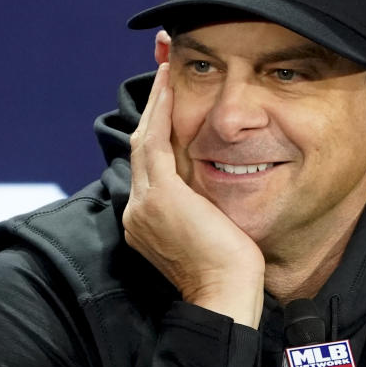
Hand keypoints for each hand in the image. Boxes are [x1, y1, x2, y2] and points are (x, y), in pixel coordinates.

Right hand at [123, 61, 264, 327]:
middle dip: (151, 108)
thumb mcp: (209, 234)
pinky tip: (169, 84)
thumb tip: (211, 194)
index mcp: (146, 220)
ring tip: (166, 70)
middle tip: (162, 72)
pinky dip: (161, 109)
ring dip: (156, 101)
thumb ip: (200, 210)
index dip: (155, 131)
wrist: (224, 297)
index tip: (165, 104)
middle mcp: (137, 210)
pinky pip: (155, 140)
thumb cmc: (229, 273)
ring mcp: (144, 203)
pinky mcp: (160, 196)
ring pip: (145, 138)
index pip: (148, 166)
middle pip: (140, 146)